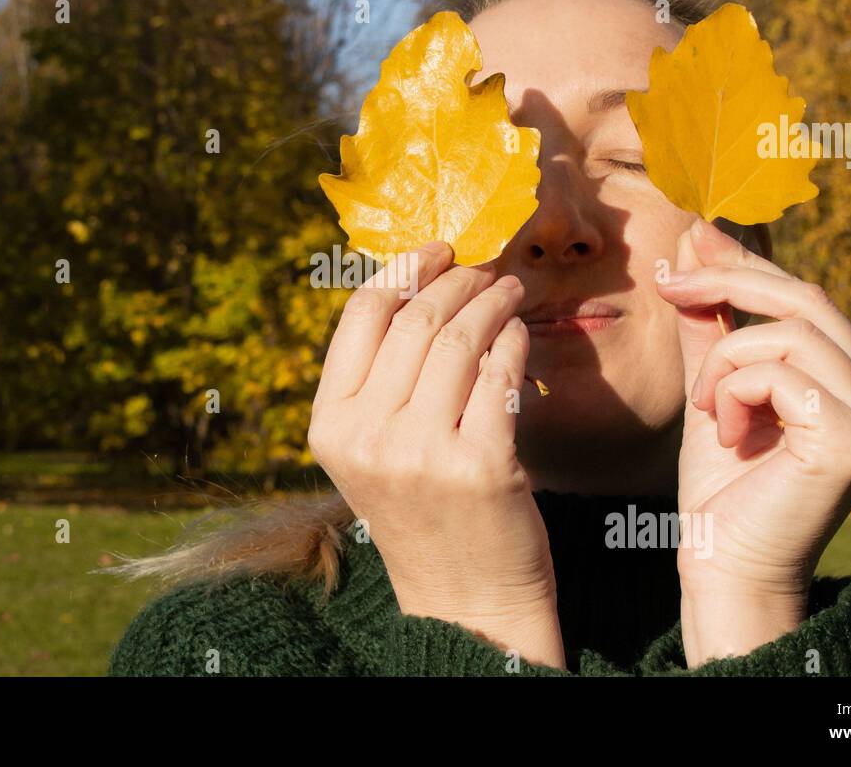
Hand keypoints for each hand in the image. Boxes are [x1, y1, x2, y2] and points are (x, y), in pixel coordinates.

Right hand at [309, 241, 564, 668]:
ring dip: (492, 302)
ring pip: (460, 341)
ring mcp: (422, 453)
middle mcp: (368, 437)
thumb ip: (380, 379)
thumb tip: (415, 283)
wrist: (463, 599)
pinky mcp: (480, 466)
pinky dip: (514, 343)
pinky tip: (520, 334)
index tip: (436, 250)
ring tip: (510, 290)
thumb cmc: (422, 511)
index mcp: (330, 426)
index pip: (361, 318)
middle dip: (457, 280)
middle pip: (416, 321)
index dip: (403, 270)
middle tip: (485, 268)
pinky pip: (501, 376)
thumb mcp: (373, 449)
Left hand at [656, 219, 850, 664]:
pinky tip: (726, 433)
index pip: (809, 302)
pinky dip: (734, 392)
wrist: (724, 567)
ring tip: (706, 408)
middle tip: (670, 282)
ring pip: (791, 335)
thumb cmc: (721, 490)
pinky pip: (782, 373)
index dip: (749, 265)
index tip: (693, 238)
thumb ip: (711, 327)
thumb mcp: (713, 392)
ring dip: (725, 363)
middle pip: (808, 302)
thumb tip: (698, 242)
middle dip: (730, 282)